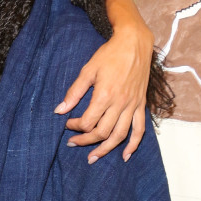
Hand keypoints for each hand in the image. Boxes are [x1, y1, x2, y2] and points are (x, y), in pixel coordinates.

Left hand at [55, 22, 152, 162]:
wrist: (134, 43)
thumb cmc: (110, 54)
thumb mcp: (88, 70)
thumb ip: (74, 92)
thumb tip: (59, 110)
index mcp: (104, 95)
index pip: (87, 122)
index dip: (74, 127)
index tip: (67, 123)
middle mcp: (120, 103)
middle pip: (101, 132)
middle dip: (85, 141)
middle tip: (73, 143)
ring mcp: (132, 106)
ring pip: (119, 136)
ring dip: (105, 149)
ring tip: (93, 157)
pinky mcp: (141, 105)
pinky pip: (139, 130)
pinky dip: (133, 145)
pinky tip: (125, 156)